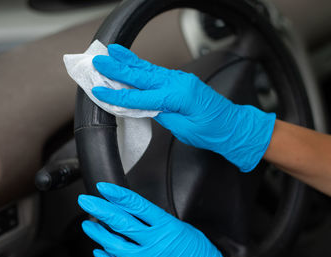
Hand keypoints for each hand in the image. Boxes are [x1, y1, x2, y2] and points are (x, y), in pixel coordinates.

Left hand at [78, 182, 228, 256]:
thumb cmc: (196, 250)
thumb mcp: (179, 226)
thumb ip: (155, 220)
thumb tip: (133, 211)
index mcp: (166, 225)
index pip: (136, 205)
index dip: (117, 195)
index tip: (103, 188)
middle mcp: (155, 242)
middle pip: (122, 222)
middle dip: (101, 210)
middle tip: (86, 201)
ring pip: (117, 245)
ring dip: (99, 234)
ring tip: (88, 225)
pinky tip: (100, 251)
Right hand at [92, 44, 274, 171]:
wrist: (232, 126)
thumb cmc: (212, 131)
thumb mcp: (183, 129)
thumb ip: (162, 114)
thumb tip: (145, 106)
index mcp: (178, 96)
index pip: (140, 97)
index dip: (117, 96)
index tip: (99, 91)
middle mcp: (178, 83)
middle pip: (141, 76)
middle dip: (118, 69)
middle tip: (99, 61)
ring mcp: (180, 79)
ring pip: (148, 70)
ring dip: (128, 61)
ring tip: (112, 51)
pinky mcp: (180, 81)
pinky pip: (156, 72)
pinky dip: (141, 66)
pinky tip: (132, 61)